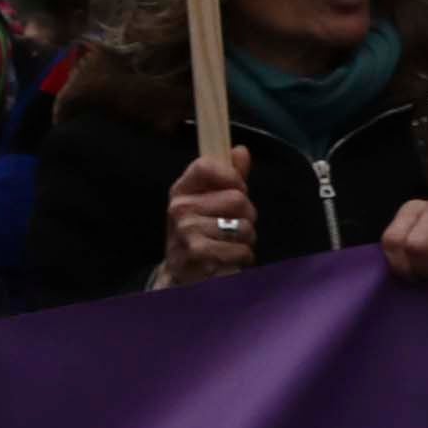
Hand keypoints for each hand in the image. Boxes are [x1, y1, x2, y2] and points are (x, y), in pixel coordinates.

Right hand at [156, 146, 261, 286]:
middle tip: (232, 227)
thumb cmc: (200, 236)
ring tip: (229, 245)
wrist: (182, 276)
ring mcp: (187, 231)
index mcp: (181, 191)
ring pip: (244, 227)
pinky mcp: (199, 254)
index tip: (236, 189)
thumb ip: (228, 177)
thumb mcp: (209, 204)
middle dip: (246, 216)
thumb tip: (241, 151)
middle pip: (237, 198)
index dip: (232, 176)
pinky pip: (241, 250)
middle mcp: (180, 208)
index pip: (207, 165)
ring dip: (246, 240)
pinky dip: (242, 258)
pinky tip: (228, 260)